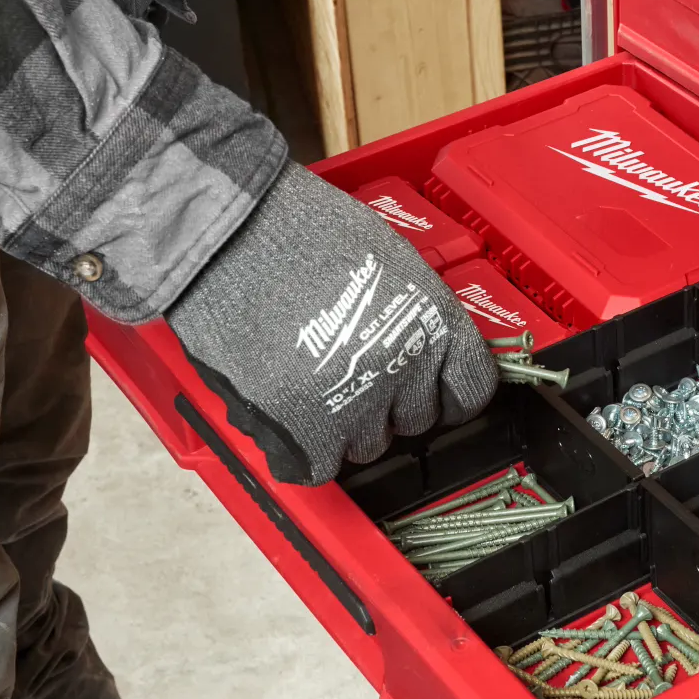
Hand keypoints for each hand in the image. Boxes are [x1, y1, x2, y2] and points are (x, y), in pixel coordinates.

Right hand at [168, 161, 498, 483]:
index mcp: (434, 322)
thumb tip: (417, 351)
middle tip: (345, 370)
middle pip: (414, 421)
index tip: (427, 392)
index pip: (470, 389)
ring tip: (304, 380)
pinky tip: (283, 412)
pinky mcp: (304, 430)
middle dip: (384, 403)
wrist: (227, 235)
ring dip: (340, 426)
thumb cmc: (297, 231)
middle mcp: (405, 368)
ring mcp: (356, 403)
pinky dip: (298, 449)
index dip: (446, 393)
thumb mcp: (386, 260)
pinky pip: (315, 468)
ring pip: (364, 446)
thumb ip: (411, 315)